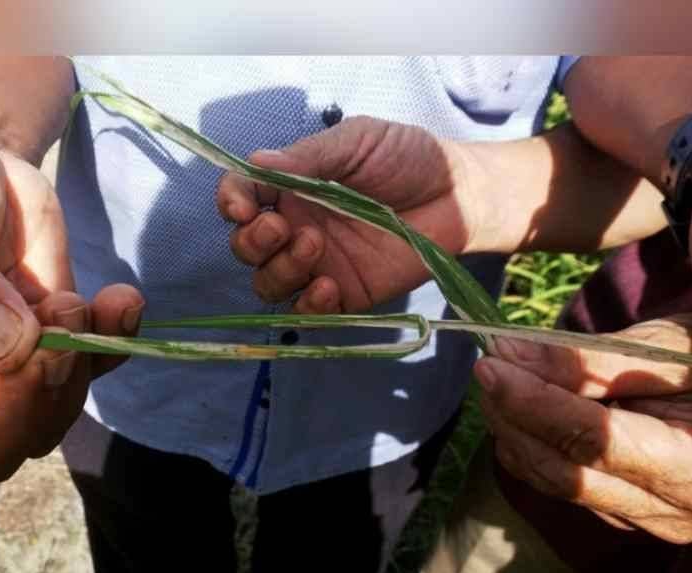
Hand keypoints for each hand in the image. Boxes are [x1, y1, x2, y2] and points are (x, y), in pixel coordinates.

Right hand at [216, 116, 483, 312]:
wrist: (460, 193)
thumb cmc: (408, 157)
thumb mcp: (356, 141)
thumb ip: (308, 155)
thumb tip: (255, 162)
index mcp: (291, 188)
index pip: (242, 197)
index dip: (231, 203)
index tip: (242, 207)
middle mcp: (296, 227)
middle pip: (247, 247)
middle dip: (253, 242)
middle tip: (284, 228)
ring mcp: (318, 264)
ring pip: (269, 282)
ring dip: (280, 269)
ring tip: (316, 247)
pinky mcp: (344, 294)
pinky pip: (307, 311)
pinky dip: (308, 304)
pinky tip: (330, 286)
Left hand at [475, 313, 691, 543]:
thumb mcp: (664, 349)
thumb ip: (588, 360)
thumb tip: (510, 353)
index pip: (598, 441)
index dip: (535, 403)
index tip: (492, 365)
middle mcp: (677, 507)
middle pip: (566, 471)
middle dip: (514, 416)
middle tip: (488, 366)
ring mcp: (649, 519)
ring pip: (555, 483)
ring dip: (514, 430)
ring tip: (499, 380)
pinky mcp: (626, 516)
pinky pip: (562, 486)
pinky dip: (531, 446)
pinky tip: (520, 409)